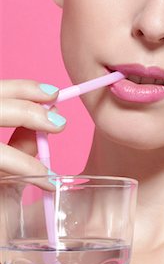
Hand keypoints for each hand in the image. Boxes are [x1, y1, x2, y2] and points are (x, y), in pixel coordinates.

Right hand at [0, 80, 65, 263]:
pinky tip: (38, 173)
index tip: (53, 93)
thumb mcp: (3, 176)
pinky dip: (19, 163)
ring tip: (55, 133)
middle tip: (58, 118)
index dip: (21, 87)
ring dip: (26, 123)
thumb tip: (39, 128)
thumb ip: (16, 149)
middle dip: (27, 103)